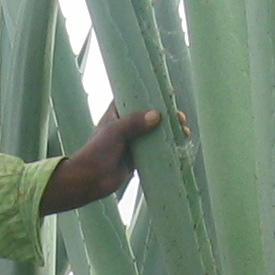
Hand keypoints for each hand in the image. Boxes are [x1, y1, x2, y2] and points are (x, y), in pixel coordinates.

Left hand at [38, 104, 168, 213]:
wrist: (90, 179)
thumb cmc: (98, 151)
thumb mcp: (115, 131)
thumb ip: (134, 122)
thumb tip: (157, 115)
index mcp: (116, 113)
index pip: (135, 98)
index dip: (151, 95)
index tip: (168, 95)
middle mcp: (126, 125)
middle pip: (150, 116)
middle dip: (167, 116)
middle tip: (180, 118)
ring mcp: (132, 142)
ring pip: (154, 133)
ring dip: (169, 132)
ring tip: (184, 132)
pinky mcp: (136, 158)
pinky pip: (155, 151)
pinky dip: (166, 148)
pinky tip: (179, 146)